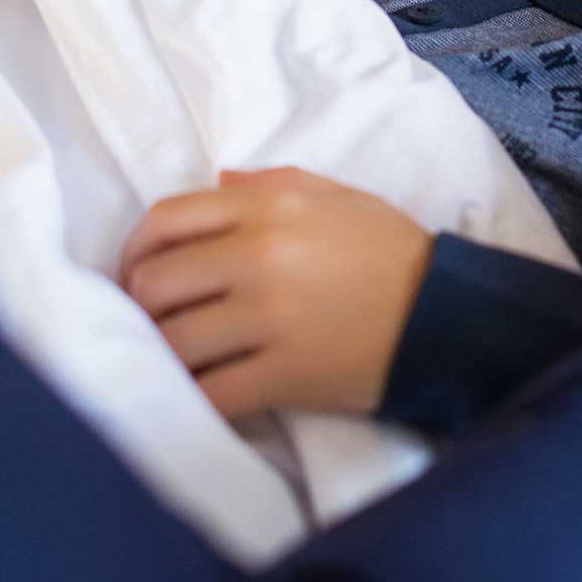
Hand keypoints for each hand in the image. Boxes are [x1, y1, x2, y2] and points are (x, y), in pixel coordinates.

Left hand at [116, 167, 434, 419]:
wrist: (448, 313)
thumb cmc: (390, 250)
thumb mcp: (335, 195)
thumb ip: (269, 184)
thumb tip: (216, 182)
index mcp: (267, 207)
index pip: (165, 219)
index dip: (134, 250)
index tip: (135, 274)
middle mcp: (259, 256)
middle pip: (156, 282)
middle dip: (139, 307)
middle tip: (149, 324)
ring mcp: (270, 318)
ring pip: (174, 341)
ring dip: (161, 356)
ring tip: (171, 361)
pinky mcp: (286, 374)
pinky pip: (213, 394)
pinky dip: (194, 399)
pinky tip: (198, 397)